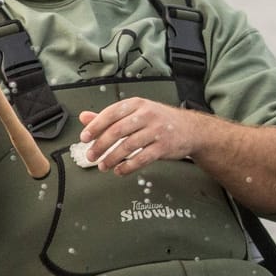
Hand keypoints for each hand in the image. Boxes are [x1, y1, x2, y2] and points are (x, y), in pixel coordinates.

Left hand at [78, 98, 207, 175]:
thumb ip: (109, 117)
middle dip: (100, 145)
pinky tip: (119, 171)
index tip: (84, 138)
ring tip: (103, 166)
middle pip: (118, 130)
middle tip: (90, 155)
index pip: (111, 113)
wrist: (191, 129)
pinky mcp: (163, 147)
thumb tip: (84, 117)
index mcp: (136, 104)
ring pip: (128, 146)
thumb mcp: (135, 113)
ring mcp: (157, 131)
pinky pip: (142, 159)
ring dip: (112, 158)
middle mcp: (147, 115)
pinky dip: (128, 167)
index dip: (95, 126)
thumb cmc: (159, 120)